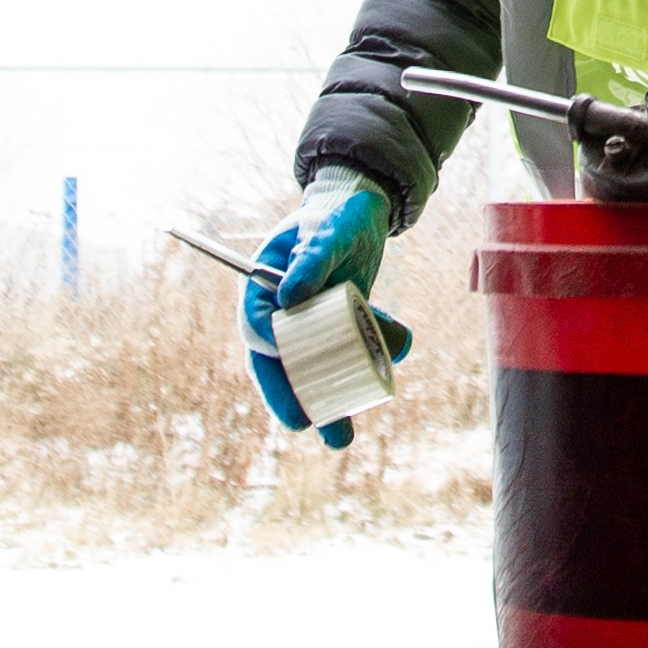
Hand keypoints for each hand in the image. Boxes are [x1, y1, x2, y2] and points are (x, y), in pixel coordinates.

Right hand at [241, 167, 407, 445]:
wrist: (364, 209)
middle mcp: (285, 312)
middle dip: (294, 400)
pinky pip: (352, 354)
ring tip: (341, 439)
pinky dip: (371, 362)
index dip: (268, 357)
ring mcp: (314, 324)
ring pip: (316, 370)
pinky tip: (390, 370)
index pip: (257, 329)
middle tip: (310, 427)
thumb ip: (311, 261)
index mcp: (264, 289)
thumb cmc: (337, 215)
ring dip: (331, 403)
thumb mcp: (327, 233)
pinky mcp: (343, 328)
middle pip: (282, 363)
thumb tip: (287, 298)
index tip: (286, 369)